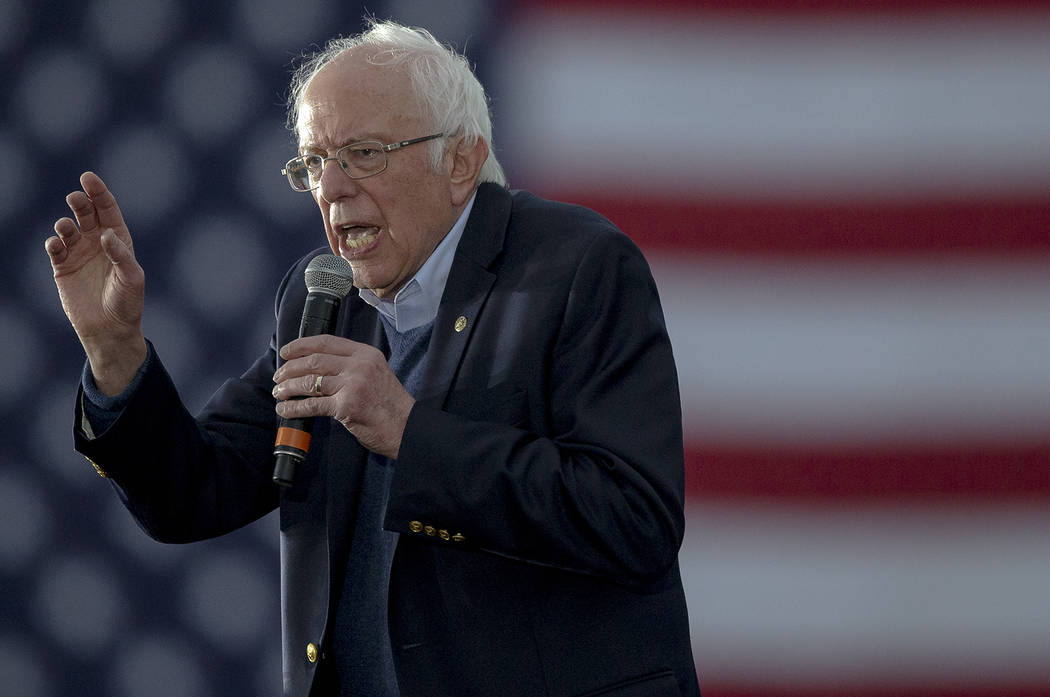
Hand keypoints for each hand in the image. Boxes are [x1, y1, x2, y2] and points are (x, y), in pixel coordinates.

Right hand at [45, 172, 146, 394]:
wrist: (109, 328)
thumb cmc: (127, 302)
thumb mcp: (132, 278)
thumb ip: (121, 255)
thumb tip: (105, 235)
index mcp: (119, 240)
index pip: (108, 210)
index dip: (99, 192)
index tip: (88, 177)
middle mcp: (97, 242)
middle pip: (86, 213)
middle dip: (80, 201)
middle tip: (76, 197)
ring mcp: (79, 252)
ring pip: (68, 227)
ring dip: (65, 223)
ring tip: (65, 227)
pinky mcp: (62, 266)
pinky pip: (54, 248)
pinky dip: (53, 242)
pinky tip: (55, 244)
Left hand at [272, 335, 414, 458]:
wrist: (406, 427)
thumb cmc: (390, 405)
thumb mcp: (376, 374)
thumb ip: (352, 367)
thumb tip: (318, 368)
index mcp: (366, 354)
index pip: (327, 342)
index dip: (301, 345)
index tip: (287, 351)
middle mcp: (359, 366)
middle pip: (314, 361)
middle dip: (290, 368)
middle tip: (279, 376)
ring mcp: (353, 385)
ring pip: (310, 381)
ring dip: (288, 387)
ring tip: (279, 392)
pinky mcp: (346, 406)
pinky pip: (312, 404)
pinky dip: (294, 407)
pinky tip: (285, 409)